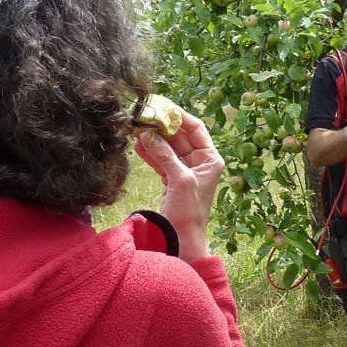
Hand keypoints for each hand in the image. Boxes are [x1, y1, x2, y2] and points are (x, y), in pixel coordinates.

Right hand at [134, 109, 223, 262]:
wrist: (182, 239)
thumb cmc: (189, 212)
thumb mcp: (180, 180)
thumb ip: (165, 156)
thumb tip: (149, 134)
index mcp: (211, 159)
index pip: (196, 128)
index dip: (179, 116)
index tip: (162, 106)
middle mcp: (200, 163)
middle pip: (179, 137)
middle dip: (161, 127)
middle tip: (143, 117)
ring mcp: (185, 171)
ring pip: (167, 148)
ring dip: (152, 139)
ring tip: (135, 128)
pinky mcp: (171, 180)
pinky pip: (160, 160)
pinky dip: (149, 153)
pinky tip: (136, 144)